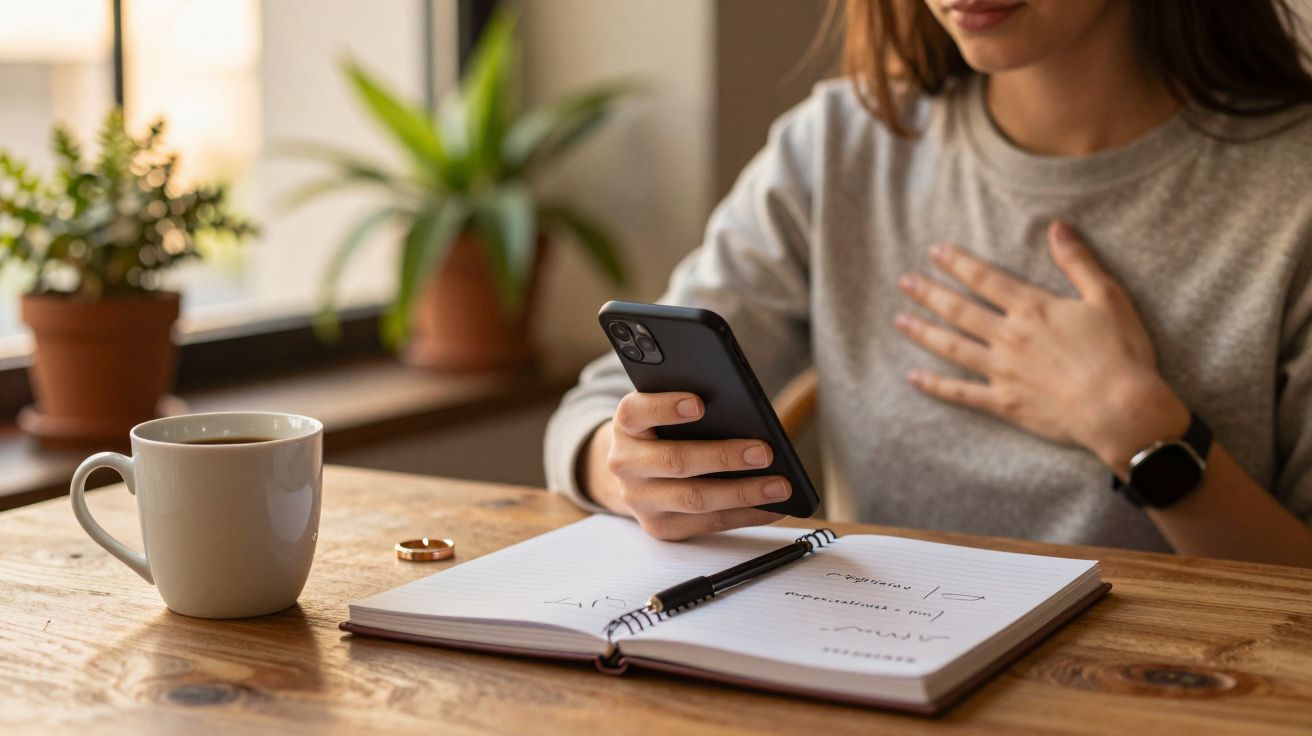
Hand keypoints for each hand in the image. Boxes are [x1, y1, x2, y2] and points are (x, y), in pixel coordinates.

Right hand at [582, 391, 787, 539]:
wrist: (633, 474)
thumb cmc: (663, 432)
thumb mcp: (664, 413)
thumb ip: (692, 408)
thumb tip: (749, 419)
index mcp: (626, 426)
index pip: (636, 411)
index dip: (665, 407)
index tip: (699, 404)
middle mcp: (626, 463)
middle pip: (675, 461)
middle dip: (723, 457)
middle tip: (765, 452)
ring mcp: (640, 500)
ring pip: (695, 499)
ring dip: (743, 493)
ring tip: (780, 486)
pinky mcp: (660, 527)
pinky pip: (708, 523)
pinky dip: (746, 516)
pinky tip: (772, 507)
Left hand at [894, 221, 1189, 473]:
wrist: (1123, 410)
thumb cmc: (1122, 352)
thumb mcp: (1107, 297)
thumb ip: (1078, 261)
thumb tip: (1057, 226)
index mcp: (1033, 308)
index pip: (984, 278)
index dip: (956, 263)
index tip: (933, 251)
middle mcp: (1010, 336)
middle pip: (959, 310)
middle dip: (928, 293)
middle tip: (904, 282)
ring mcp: (1002, 371)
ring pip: (952, 347)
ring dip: (924, 332)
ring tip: (900, 321)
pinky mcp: (1004, 402)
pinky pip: (960, 393)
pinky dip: (935, 386)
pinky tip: (914, 378)